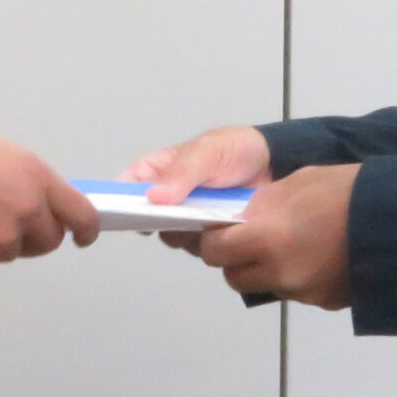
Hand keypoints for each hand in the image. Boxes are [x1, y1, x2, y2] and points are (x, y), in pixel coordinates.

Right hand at [0, 125, 100, 272]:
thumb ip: (25, 180)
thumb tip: (40, 201)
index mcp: (33, 176)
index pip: (80, 214)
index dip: (85, 230)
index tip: (84, 236)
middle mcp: (25, 208)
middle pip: (48, 241)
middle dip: (33, 237)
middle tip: (4, 223)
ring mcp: (1, 238)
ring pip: (10, 252)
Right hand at [121, 123, 275, 256]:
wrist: (276, 165)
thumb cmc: (236, 149)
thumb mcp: (208, 151)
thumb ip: (182, 172)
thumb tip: (154, 197)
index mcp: (159, 170)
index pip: (126, 186)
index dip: (120, 201)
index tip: (125, 214)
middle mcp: (169, 197)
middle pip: (147, 219)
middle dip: (163, 222)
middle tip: (183, 217)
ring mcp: (189, 218)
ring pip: (173, 238)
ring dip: (189, 233)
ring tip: (211, 219)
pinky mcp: (210, 235)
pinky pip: (200, 248)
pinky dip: (210, 241)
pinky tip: (225, 227)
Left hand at [195, 164, 357, 309]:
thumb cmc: (349, 192)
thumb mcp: (299, 183)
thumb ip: (262, 205)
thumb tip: (240, 216)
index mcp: (269, 239)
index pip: (214, 252)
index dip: (213, 240)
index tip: (222, 229)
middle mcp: (281, 273)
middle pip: (233, 276)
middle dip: (235, 258)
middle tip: (250, 238)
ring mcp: (304, 292)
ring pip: (264, 285)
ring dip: (263, 269)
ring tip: (288, 244)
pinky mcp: (325, 302)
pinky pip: (295, 291)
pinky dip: (295, 276)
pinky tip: (316, 255)